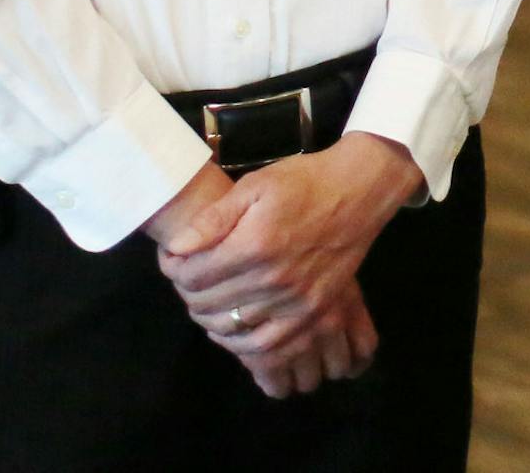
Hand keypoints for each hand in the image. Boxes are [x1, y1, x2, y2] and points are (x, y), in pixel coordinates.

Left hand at [157, 133, 419, 376]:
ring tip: (205, 306)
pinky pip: (270, 347)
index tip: (171, 260)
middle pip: (211, 305)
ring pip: (235, 331)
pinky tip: (235, 332)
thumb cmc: (304, 182)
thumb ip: (215, 218)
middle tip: (186, 282)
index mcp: (255, 244)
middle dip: (189, 294)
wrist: (358, 192)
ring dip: (211, 322)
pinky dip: (244, 347)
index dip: (174, 269)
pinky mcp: (314, 314)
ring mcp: (296, 302)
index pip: (195, 275)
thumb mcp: (256, 185)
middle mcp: (274, 280)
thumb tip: (178, 247)